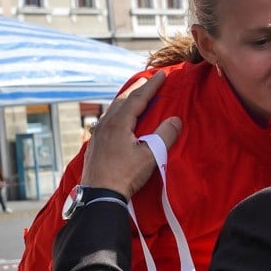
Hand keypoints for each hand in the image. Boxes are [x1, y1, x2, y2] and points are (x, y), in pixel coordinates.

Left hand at [81, 72, 180, 198]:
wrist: (99, 196)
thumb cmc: (125, 175)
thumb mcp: (150, 156)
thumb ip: (165, 136)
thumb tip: (175, 120)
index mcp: (118, 123)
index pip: (138, 98)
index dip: (152, 86)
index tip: (162, 74)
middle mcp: (105, 124)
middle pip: (122, 99)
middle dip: (137, 89)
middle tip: (149, 80)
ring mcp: (97, 134)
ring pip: (112, 109)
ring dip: (126, 100)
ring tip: (135, 96)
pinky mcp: (94, 145)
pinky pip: (107, 120)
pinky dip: (117, 112)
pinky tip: (119, 119)